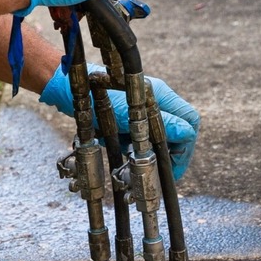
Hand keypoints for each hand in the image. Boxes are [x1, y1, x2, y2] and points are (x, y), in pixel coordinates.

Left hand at [40, 65, 200, 179]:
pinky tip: (121, 150)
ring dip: (148, 151)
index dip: (185, 148)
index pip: (189, 123)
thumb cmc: (100, 96)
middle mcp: (156, 102)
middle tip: (159, 171)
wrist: (70, 89)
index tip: (173, 168)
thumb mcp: (132, 114)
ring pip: (157, 137)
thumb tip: (187, 134)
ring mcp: (142, 109)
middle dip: (168, 154)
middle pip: (177, 132)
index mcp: (163, 97)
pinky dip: (131, 146)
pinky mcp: (127, 117)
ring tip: (134, 161)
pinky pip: (138, 136)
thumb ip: (162, 123)